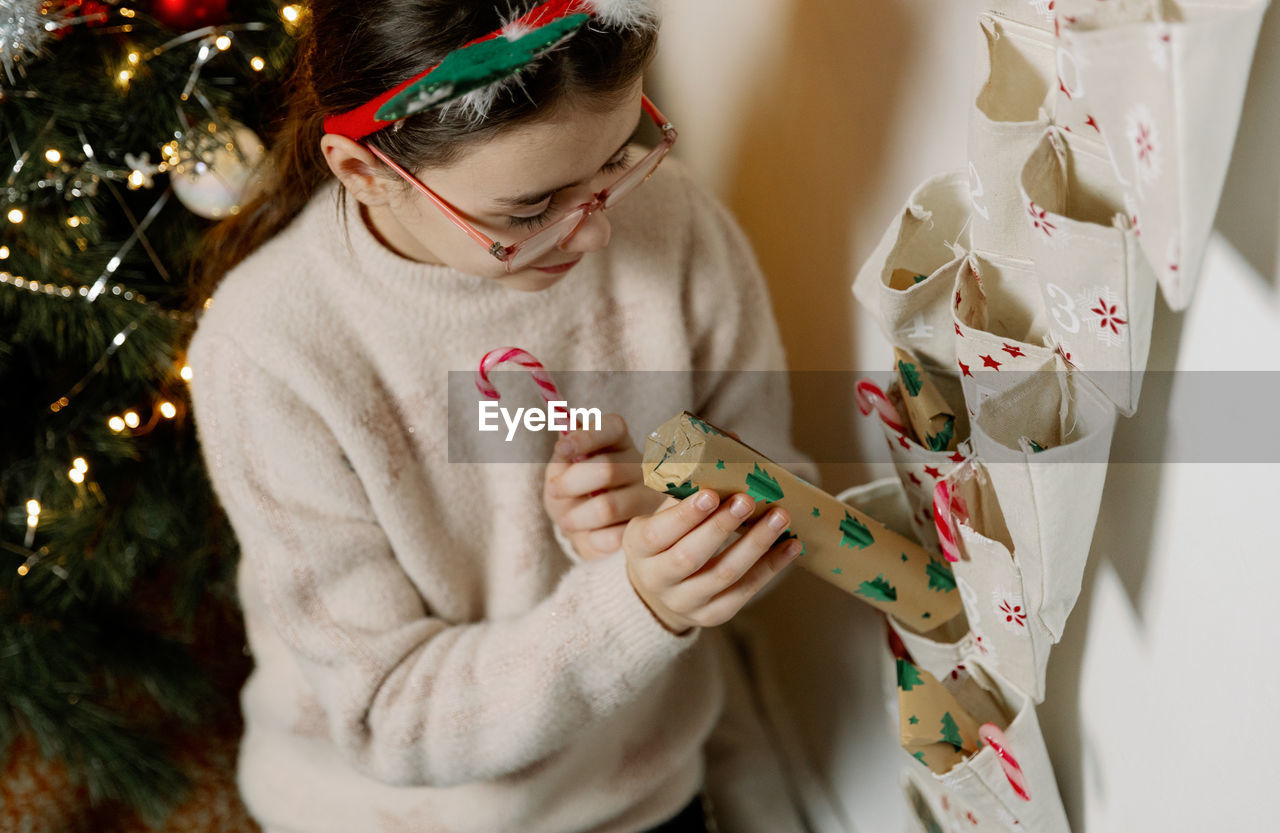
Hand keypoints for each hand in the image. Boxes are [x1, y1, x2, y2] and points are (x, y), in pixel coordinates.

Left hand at [544, 413, 665, 561]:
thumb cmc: (572, 492)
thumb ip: (563, 453)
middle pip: (606, 469)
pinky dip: (591, 537)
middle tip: (555, 491)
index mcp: (619, 442)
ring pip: (607, 507)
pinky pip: (612, 536)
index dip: (586, 437)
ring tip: (566, 520)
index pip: (613, 428)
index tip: (561, 449)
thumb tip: (563, 431)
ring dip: (576, 516)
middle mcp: (640, 466)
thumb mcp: (561, 469)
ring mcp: (647, 499)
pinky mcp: (646, 530)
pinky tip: (591, 533)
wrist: (581, 530)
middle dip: (570, 483)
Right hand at [623, 490, 803, 633]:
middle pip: (689, 557)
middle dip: (721, 527)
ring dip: (754, 545)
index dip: (684, 515)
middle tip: (747, 500)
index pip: (658, 533)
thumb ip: (690, 482)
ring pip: (723, 575)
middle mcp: (657, 579)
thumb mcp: (663, 512)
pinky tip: (790, 546)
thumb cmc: (667, 537)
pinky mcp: (712, 615)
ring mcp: (685, 601)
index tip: (710, 494)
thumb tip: (732, 439)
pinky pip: (745, 592)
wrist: (661, 591)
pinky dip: (770, 567)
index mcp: (639, 547)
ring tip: (779, 517)